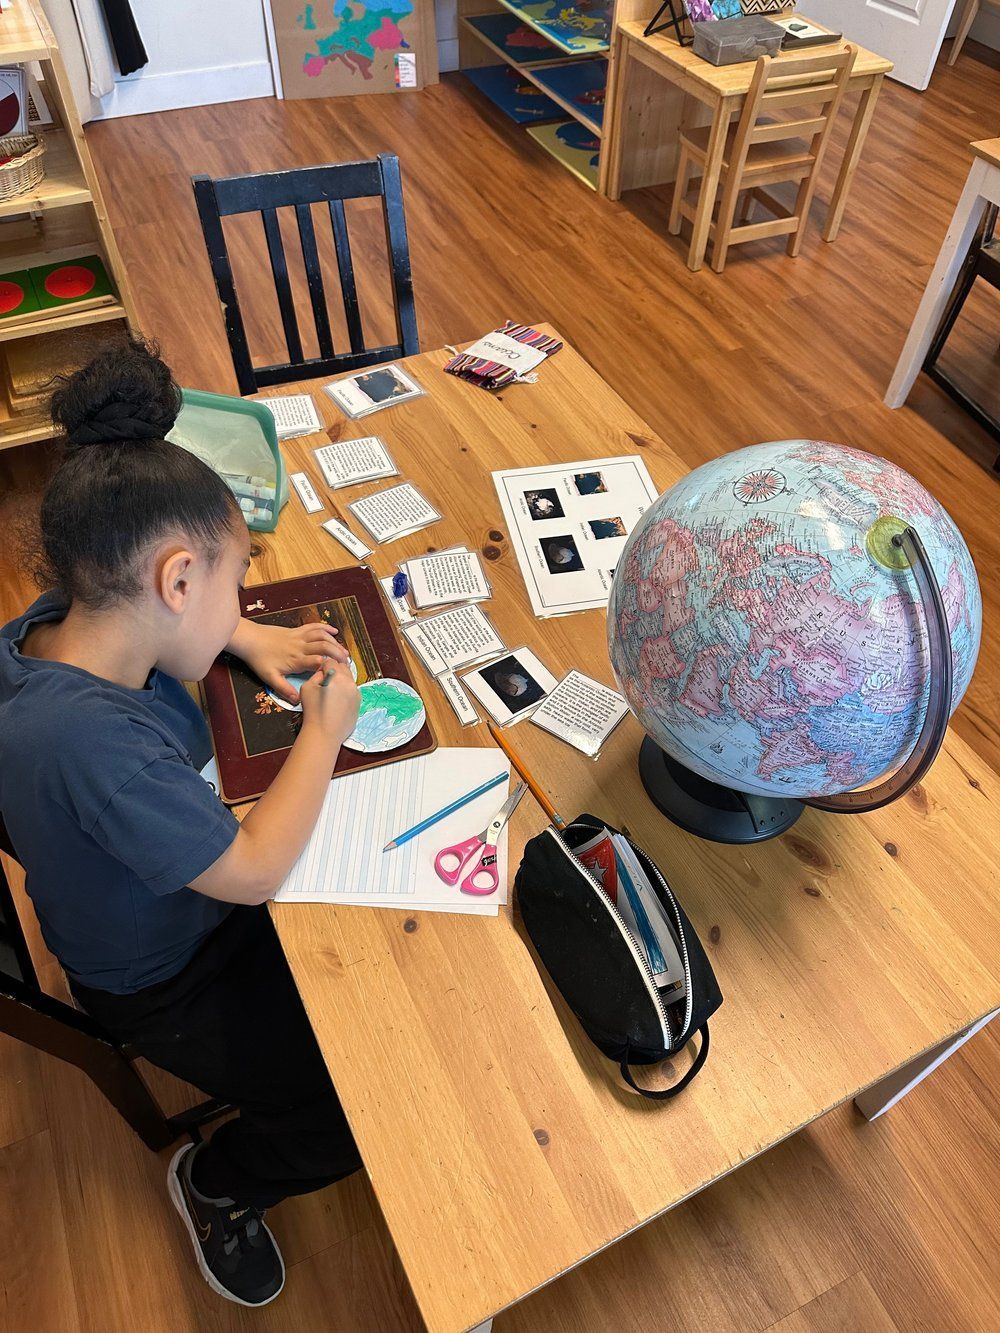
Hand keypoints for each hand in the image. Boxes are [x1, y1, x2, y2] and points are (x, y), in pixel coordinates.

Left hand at [231, 618, 349, 704]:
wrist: (250, 640)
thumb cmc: (259, 659)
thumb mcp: (270, 678)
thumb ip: (284, 689)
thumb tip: (298, 700)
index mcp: (296, 660)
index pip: (317, 661)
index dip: (329, 666)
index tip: (337, 673)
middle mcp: (300, 647)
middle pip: (324, 647)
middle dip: (337, 654)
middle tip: (346, 663)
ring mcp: (299, 637)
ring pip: (321, 636)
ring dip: (334, 642)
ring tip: (343, 651)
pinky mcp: (296, 630)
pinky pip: (314, 626)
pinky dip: (325, 628)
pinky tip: (334, 632)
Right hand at [299, 660, 359, 745]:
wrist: (324, 733)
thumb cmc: (313, 711)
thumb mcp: (307, 687)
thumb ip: (315, 675)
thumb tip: (322, 672)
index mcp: (337, 676)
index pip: (330, 661)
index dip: (323, 666)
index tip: (319, 674)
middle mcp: (349, 682)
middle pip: (343, 668)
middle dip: (335, 671)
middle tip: (325, 681)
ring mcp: (356, 693)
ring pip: (349, 680)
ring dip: (341, 681)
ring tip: (331, 693)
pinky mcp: (359, 703)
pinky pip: (352, 692)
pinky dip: (346, 692)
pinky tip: (337, 702)